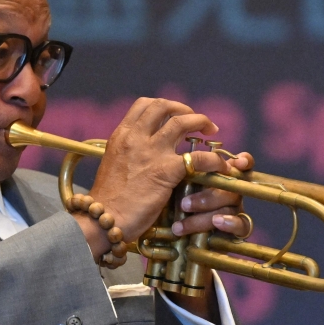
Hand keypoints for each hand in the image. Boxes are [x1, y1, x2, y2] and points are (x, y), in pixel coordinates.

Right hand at [74, 98, 237, 257]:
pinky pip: (198, 157)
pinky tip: (219, 167)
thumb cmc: (109, 200)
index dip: (165, 106)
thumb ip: (129, 153)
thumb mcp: (113, 165)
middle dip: (185, 109)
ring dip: (201, 121)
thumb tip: (144, 154)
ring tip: (211, 131)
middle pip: (164, 106)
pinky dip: (213, 160)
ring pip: (182, 122)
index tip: (176, 115)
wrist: (104, 219)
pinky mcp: (166, 171)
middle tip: (197, 121)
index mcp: (121, 136)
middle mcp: (136, 138)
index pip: (144, 105)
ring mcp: (151, 152)